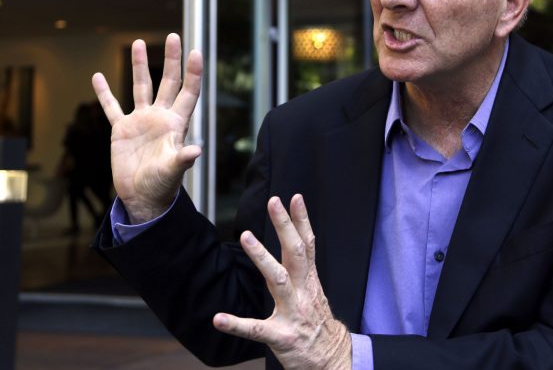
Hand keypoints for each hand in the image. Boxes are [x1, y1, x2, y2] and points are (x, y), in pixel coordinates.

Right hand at [91, 33, 202, 223]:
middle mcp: (160, 117)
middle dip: (171, 60)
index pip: (188, 93)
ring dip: (140, 66)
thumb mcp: (173, 171)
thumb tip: (196, 150)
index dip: (193, 73)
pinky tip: (97, 76)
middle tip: (174, 36)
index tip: (196, 51)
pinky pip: (112, 107)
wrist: (142, 198)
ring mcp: (141, 121)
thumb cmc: (162, 186)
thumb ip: (182, 159)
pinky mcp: (122, 130)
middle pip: (168, 82)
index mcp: (176, 124)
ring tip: (138, 42)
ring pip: (141, 87)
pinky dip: (104, 93)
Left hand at [213, 195, 351, 369]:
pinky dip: (236, 324)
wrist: (334, 361)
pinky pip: (256, 329)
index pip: (307, 245)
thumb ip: (304, 272)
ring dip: (261, 257)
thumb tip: (294, 246)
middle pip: (295, 253)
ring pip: (277, 280)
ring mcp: (293, 314)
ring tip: (246, 236)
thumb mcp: (316, 294)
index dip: (302, 221)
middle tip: (274, 202)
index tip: (294, 198)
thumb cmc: (319, 326)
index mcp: (310, 282)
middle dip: (285, 226)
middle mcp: (303, 293)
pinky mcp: (281, 337)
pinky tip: (219, 319)